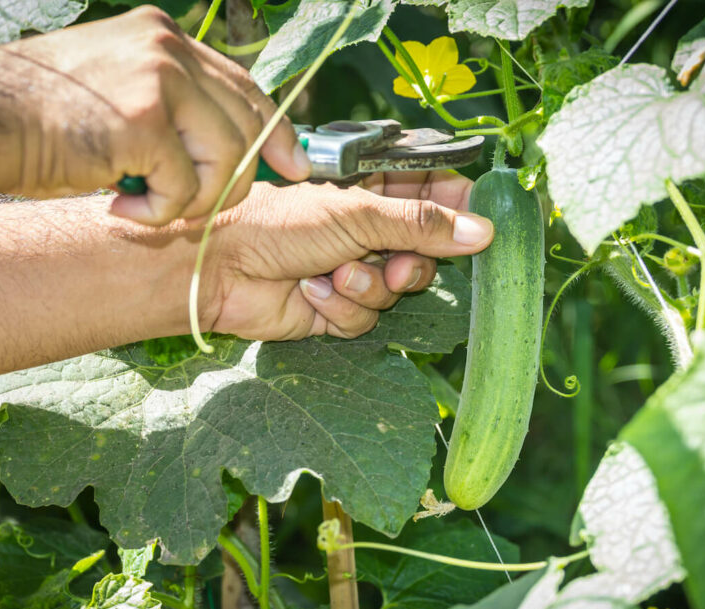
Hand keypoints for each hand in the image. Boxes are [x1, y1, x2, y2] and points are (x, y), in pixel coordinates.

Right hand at [0, 7, 308, 223]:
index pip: (244, 86)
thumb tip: (218, 144)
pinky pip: (186, 187)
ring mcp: (159, 79)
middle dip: (231, 182)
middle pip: (245, 126)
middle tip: (192, 209)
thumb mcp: (114, 92)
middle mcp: (168, 48)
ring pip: (226, 159)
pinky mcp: (145, 120)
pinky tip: (121, 208)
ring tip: (148, 207)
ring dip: (195, 202)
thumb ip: (167, 105)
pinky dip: (159, 213)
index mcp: (162, 39)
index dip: (275, 131)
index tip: (294, 167)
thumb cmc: (39, 118)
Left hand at [200, 171, 493, 339]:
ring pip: (396, 292)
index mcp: (373, 193)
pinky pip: (364, 318)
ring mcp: (351, 270)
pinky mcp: (334, 309)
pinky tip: (311, 292)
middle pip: (425, 253)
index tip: (475, 220)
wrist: (221, 268)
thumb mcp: (358, 214)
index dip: (455, 208)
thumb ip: (422, 223)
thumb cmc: (281, 223)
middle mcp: (366, 232)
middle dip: (411, 263)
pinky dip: (340, 308)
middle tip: (395, 264)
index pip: (432, 195)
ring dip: (367, 287)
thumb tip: (483, 231)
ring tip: (335, 274)